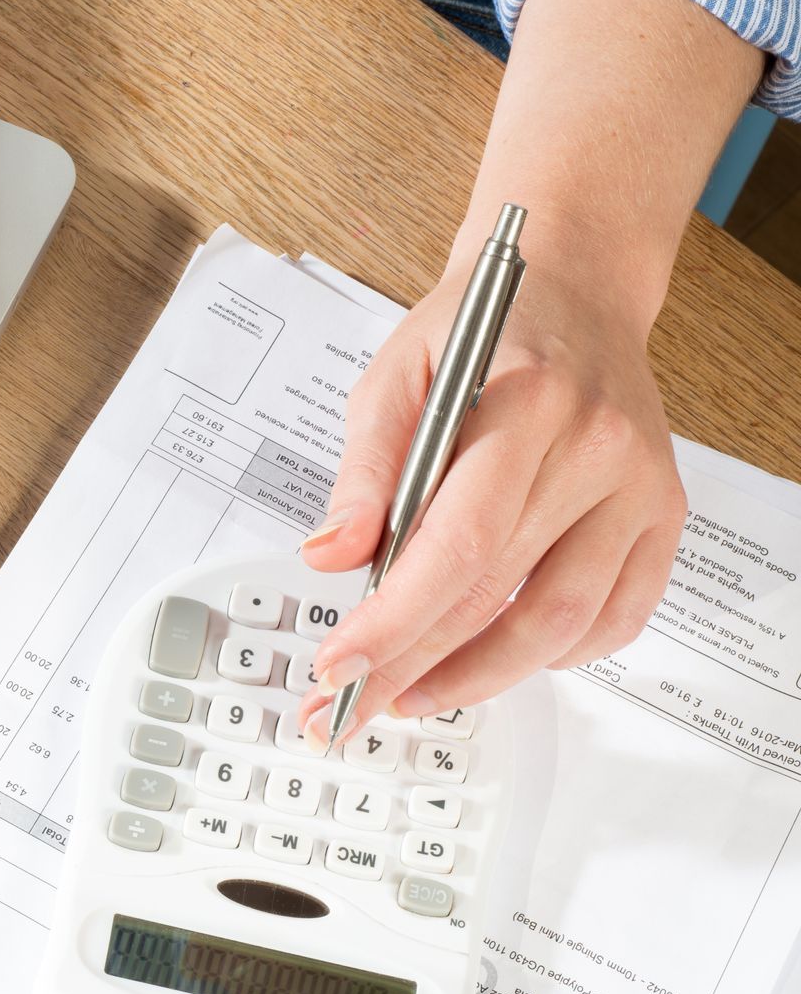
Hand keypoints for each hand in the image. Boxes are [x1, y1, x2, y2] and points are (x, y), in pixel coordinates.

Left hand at [294, 245, 686, 744]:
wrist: (572, 290)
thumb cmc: (478, 330)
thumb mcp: (394, 373)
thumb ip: (363, 469)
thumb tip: (330, 557)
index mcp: (526, 403)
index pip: (456, 542)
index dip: (394, 620)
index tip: (338, 664)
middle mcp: (597, 448)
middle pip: (497, 593)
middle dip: (412, 663)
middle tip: (349, 704)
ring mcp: (639, 488)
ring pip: (560, 622)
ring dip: (477, 677)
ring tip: (410, 695)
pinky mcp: (662, 517)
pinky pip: (615, 617)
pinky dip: (554, 655)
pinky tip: (495, 658)